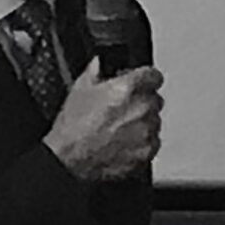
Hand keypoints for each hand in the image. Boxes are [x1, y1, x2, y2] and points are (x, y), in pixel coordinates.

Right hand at [46, 57, 161, 181]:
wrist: (69, 160)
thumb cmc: (73, 129)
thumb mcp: (78, 90)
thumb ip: (95, 71)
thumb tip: (100, 63)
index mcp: (128, 88)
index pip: (154, 76)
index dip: (146, 78)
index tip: (141, 83)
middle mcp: (142, 109)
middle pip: (155, 99)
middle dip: (142, 102)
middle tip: (123, 109)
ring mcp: (146, 132)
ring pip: (155, 121)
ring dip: (143, 123)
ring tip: (120, 129)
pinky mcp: (147, 152)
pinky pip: (153, 142)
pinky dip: (143, 143)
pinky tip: (123, 143)